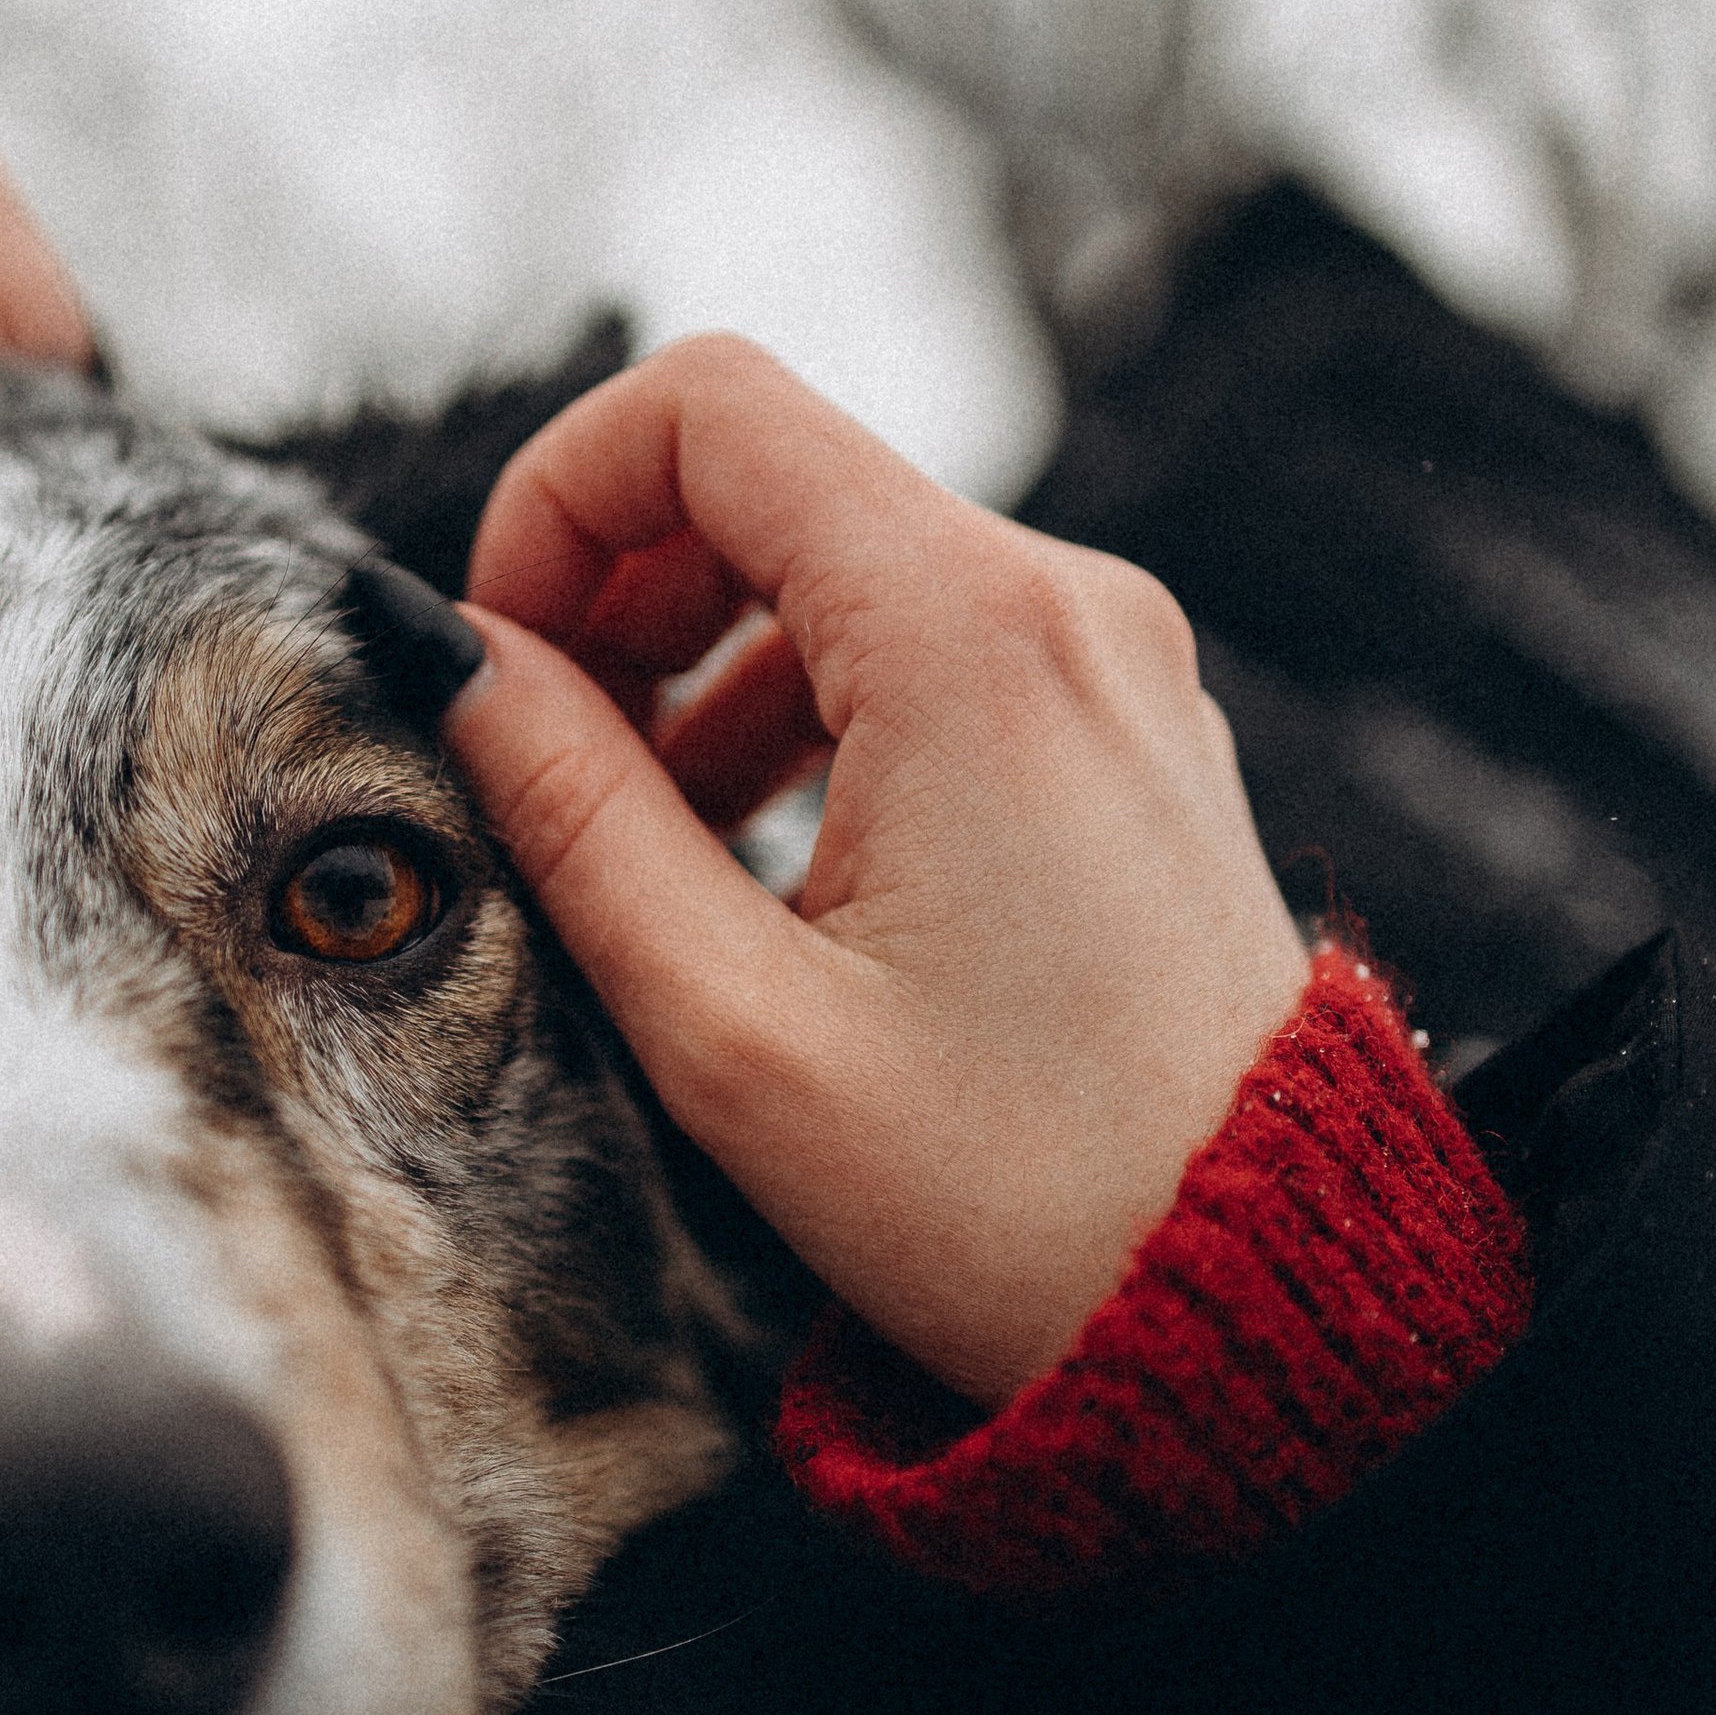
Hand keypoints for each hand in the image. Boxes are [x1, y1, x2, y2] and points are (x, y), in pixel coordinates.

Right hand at [446, 334, 1311, 1406]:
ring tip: (643, 843)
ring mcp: (1115, 666)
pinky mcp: (1131, 735)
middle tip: (544, 762)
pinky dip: (809, 713)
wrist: (1259, 1309)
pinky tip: (761, 865)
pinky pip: (932, 650)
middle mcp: (1067, 606)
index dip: (555, 495)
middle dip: (620, 590)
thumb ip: (573, 812)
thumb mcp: (735, 1026)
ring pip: (847, 565)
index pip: (708, 405)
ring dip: (705, 665)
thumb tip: (457, 661)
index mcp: (970, 636)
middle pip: (774, 474)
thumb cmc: (1018, 1201)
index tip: (499, 653)